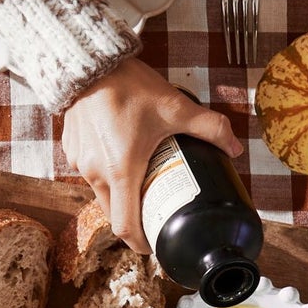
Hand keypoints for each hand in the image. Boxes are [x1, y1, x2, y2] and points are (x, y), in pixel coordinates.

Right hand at [60, 57, 241, 252]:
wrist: (90, 62)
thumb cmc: (130, 87)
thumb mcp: (176, 107)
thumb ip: (210, 128)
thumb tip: (235, 148)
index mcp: (121, 171)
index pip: (125, 227)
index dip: (141, 244)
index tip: (156, 245)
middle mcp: (96, 173)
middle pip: (114, 215)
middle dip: (134, 221)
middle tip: (156, 213)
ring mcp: (80, 163)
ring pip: (101, 194)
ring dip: (120, 196)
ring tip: (141, 183)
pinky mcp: (72, 151)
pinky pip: (90, 173)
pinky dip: (106, 175)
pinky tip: (121, 158)